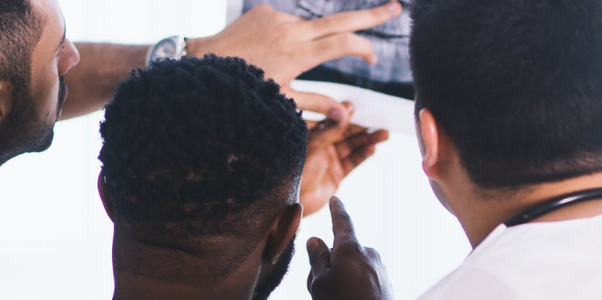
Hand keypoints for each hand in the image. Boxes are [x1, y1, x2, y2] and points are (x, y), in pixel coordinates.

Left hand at [185, 2, 402, 115]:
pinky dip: (287, 36)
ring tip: (277, 62)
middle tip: (397, 7)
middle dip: (372, 14)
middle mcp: (292, 31)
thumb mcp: (281, 100)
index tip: (371, 59)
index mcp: (298, 54)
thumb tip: (347, 116)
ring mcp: (279, 17)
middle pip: (341, 20)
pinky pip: (287, 23)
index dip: (363, 48)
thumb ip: (317, 104)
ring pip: (309, 28)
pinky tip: (266, 51)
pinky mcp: (266, 10)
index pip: (343, 43)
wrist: (204, 61)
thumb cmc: (244, 87)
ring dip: (308, 42)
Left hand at [300, 102, 389, 215]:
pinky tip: (372, 149)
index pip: (332, 120)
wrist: (294, 200)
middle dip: (362, 128)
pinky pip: (352, 162)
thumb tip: (347, 110)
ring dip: (368, 140)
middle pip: (346, 133)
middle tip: (379, 121)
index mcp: (311, 135)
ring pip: (352, 146)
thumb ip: (332, 128)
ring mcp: (330, 160)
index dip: (345, 114)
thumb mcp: (314, 144)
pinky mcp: (337, 174)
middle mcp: (321, 146)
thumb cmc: (296, 169)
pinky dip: (363, 155)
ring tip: (384, 134)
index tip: (358, 107)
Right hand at [308, 198, 391, 299]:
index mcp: (351, 249)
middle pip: (344, 252)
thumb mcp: (320, 283)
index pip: (342, 222)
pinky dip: (355, 288)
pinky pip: (365, 280)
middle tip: (318, 286)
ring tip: (335, 297)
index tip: (336, 199)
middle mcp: (370, 254)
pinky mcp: (387, 284)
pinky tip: (352, 299)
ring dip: (342, 279)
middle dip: (331, 264)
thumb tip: (316, 240)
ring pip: (353, 269)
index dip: (336, 210)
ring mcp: (381, 270)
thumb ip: (317, 259)